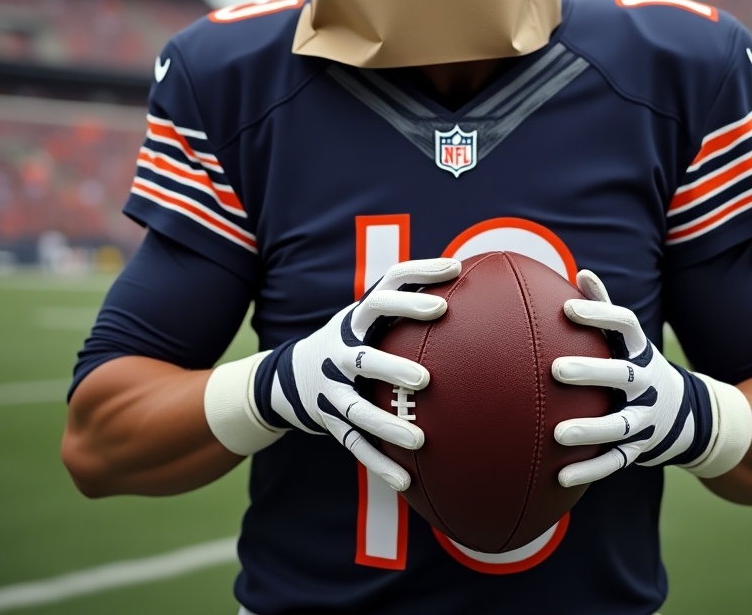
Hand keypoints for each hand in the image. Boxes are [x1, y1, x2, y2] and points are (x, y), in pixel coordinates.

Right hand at [204, 257, 459, 490]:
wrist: (287, 376)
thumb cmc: (351, 339)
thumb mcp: (367, 316)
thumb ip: (406, 301)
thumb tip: (465, 270)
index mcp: (356, 318)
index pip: (384, 292)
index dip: (417, 279)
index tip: (453, 273)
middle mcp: (341, 350)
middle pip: (363, 356)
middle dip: (392, 366)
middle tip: (426, 379)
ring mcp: (331, 389)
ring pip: (356, 409)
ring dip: (386, 425)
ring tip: (419, 440)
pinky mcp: (329, 421)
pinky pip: (354, 446)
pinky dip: (379, 463)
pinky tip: (406, 481)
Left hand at [552, 269, 731, 488]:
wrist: (688, 415)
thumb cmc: (637, 365)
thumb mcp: (629, 338)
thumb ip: (604, 306)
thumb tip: (580, 272)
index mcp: (640, 350)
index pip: (624, 324)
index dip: (599, 313)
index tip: (568, 308)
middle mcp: (646, 383)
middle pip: (622, 375)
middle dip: (591, 371)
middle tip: (557, 369)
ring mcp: (646, 418)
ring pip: (619, 424)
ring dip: (590, 430)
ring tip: (558, 434)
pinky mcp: (639, 449)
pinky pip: (614, 462)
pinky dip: (589, 470)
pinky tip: (560, 476)